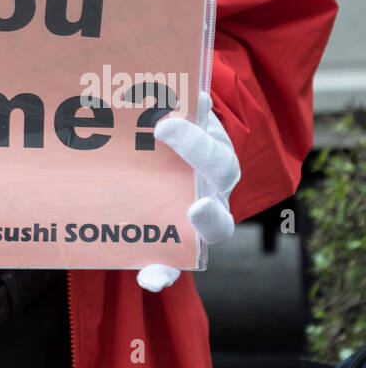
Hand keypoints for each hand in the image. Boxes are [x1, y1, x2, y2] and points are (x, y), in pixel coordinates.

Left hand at [136, 92, 240, 292]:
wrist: (182, 154)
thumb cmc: (180, 129)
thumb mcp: (183, 113)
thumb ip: (181, 102)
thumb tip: (190, 87)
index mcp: (217, 160)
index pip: (213, 155)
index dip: (192, 143)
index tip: (162, 126)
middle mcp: (214, 195)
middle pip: (220, 209)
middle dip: (210, 211)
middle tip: (195, 205)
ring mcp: (197, 222)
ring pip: (205, 240)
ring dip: (184, 254)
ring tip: (172, 257)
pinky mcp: (174, 242)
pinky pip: (173, 263)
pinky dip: (162, 274)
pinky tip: (148, 280)